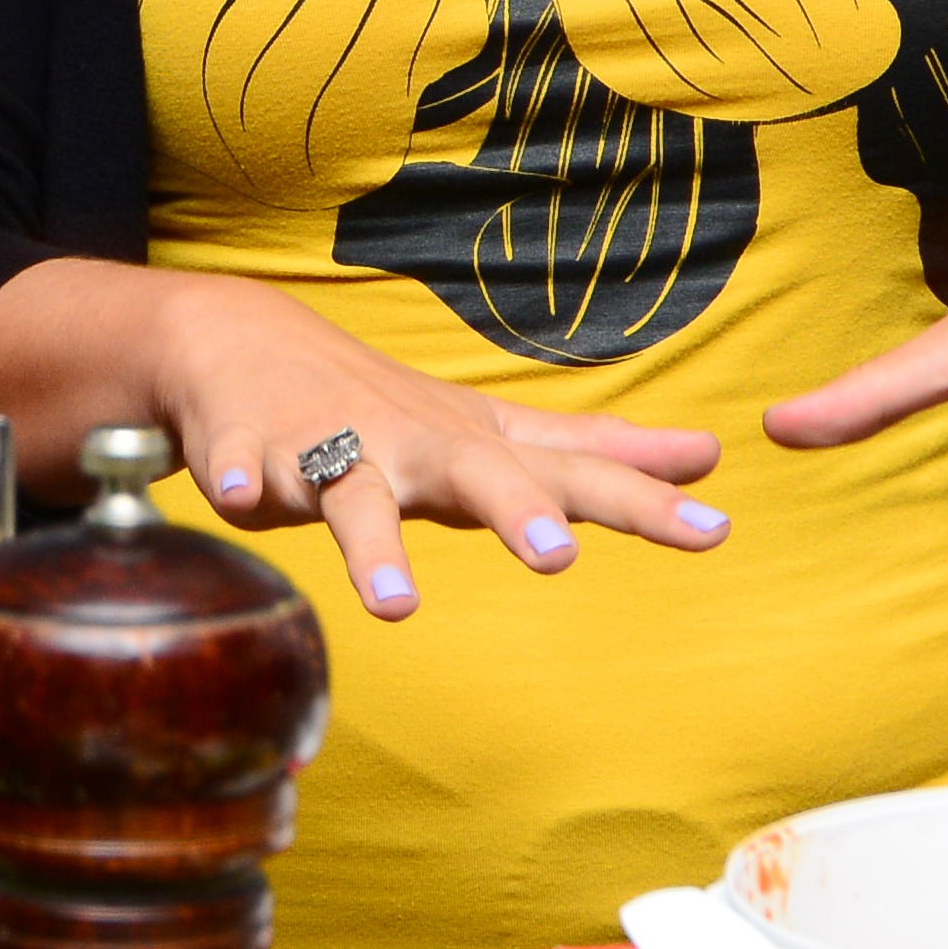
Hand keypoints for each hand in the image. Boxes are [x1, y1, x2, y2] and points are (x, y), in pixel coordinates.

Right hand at [92, 270, 732, 624]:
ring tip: (397, 605)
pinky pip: (240, 471)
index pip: (573, 475)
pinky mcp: (250, 452)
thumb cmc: (392, 411)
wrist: (247, 343)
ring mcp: (331, 446)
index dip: (643, 503)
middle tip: (557, 556)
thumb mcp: (495, 434)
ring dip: (375, 547)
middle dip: (515, 510)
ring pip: (355, 497)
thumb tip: (708, 459)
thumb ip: (596, 456)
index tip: (714, 530)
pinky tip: (233, 500)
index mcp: (476, 449)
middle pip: (476, 475)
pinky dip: (236, 481)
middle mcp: (414, 444)